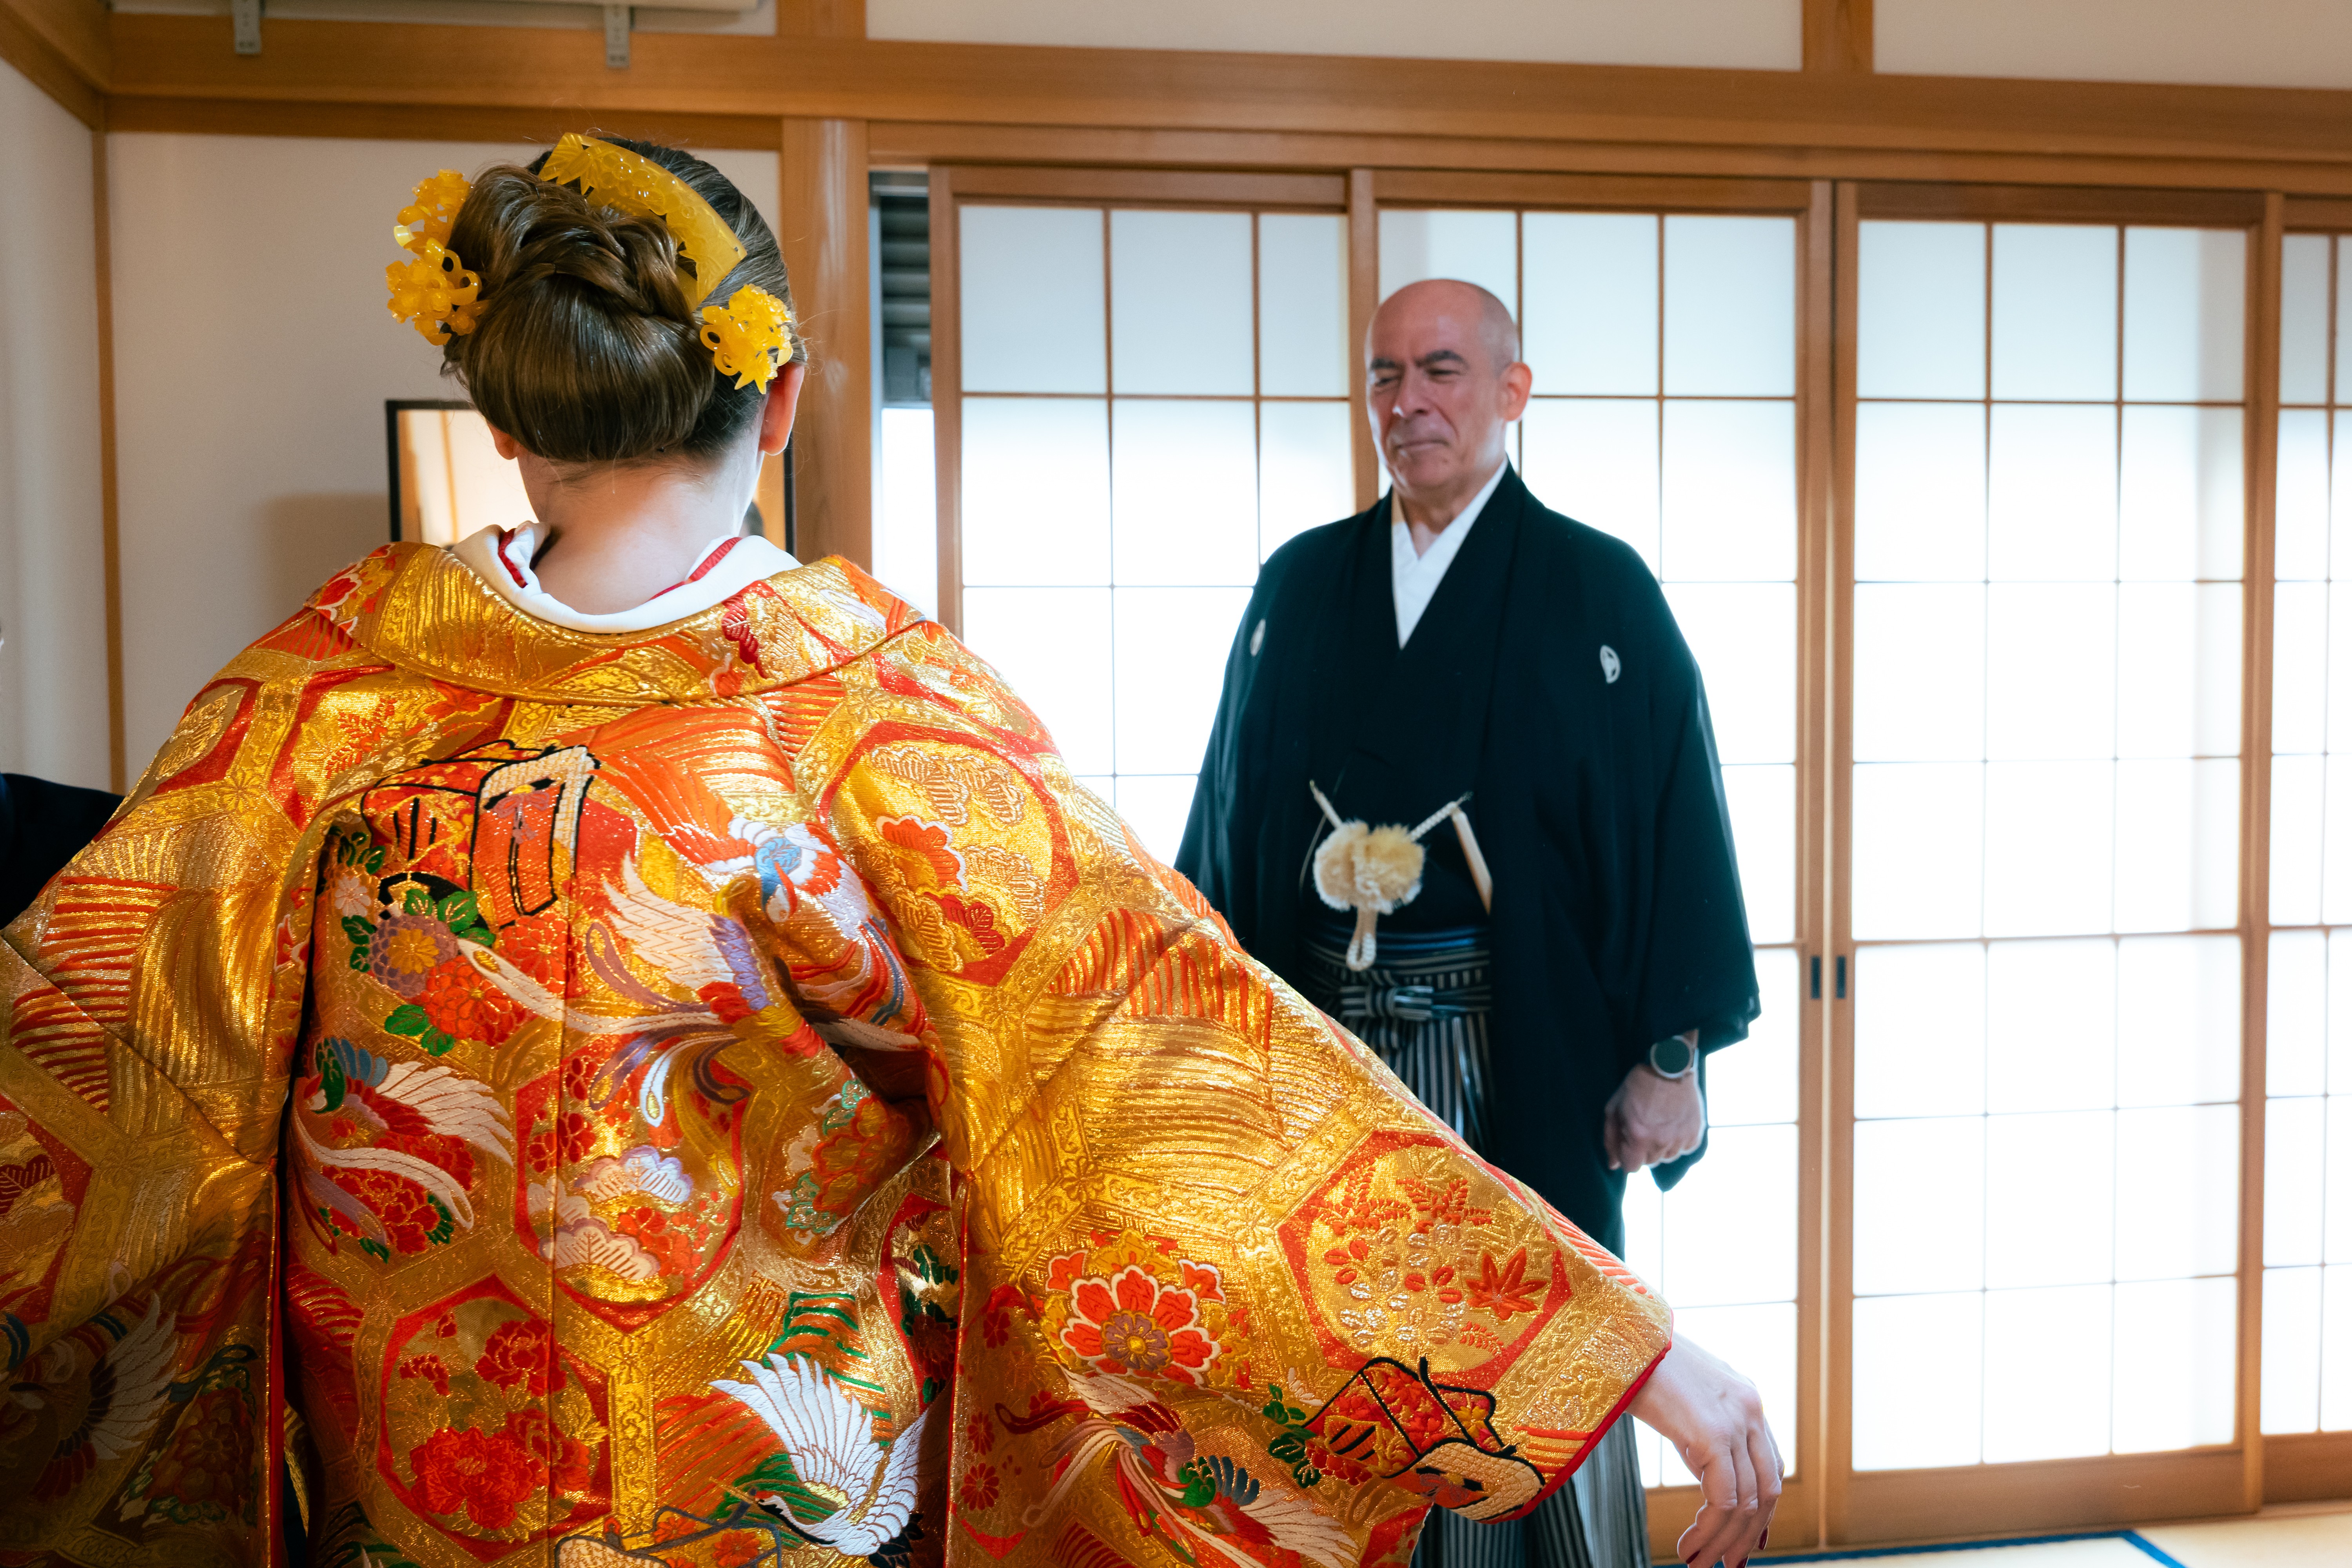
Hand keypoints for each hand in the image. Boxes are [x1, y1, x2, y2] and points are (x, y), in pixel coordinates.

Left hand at [1604, 1050, 1703, 1170]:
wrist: (1671, 1067)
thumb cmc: (1638, 1085)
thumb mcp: (1615, 1108)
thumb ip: (1611, 1139)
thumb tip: (1614, 1165)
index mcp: (1639, 1136)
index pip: (1632, 1167)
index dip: (1627, 1156)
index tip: (1629, 1142)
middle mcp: (1661, 1141)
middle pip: (1649, 1162)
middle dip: (1643, 1150)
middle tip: (1644, 1127)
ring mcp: (1681, 1139)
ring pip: (1667, 1157)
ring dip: (1661, 1146)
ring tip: (1659, 1123)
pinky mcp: (1695, 1134)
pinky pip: (1684, 1149)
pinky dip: (1677, 1141)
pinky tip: (1673, 1124)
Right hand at [1628, 1336, 1780, 1567]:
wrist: (1619, 1334)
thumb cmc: (1638, 1362)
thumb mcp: (1683, 1399)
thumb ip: (1704, 1430)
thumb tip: (1709, 1473)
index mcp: (1746, 1400)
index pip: (1769, 1467)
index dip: (1760, 1511)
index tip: (1744, 1541)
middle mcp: (1751, 1410)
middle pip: (1766, 1490)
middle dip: (1746, 1534)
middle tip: (1724, 1564)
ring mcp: (1736, 1421)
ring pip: (1747, 1501)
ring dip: (1724, 1540)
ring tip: (1698, 1562)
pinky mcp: (1713, 1433)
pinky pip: (1723, 1499)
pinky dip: (1710, 1529)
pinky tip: (1689, 1543)